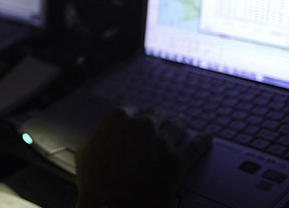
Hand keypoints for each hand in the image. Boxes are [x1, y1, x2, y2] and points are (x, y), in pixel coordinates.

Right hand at [75, 106, 210, 207]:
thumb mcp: (85, 152)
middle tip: (160, 123)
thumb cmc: (94, 183)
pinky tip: (207, 138)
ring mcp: (162, 142)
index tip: (137, 123)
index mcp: (117, 119)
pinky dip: (203, 141)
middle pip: (157, 114)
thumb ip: (97, 137)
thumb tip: (103, 137)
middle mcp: (142, 126)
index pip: (131, 110)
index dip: (134, 118)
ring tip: (182, 125)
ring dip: (179, 125)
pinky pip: (196, 147)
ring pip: (177, 125)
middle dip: (158, 119)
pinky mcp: (177, 162)